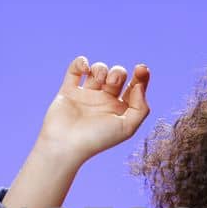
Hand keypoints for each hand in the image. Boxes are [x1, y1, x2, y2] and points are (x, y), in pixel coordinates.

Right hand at [37, 56, 151, 162]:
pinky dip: (80, 63)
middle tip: (112, 83)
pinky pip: (75, 69)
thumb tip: (139, 85)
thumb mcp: (127, 128)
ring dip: (100, 69)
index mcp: (119, 110)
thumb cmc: (96, 139)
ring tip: (98, 80)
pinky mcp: (68, 91)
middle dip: (117, 74)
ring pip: (98, 70)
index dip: (141, 76)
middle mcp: (104, 101)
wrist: (65, 145)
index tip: (141, 69)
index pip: (135, 87)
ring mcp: (86, 95)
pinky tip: (84, 68)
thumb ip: (140, 108)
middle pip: (117, 75)